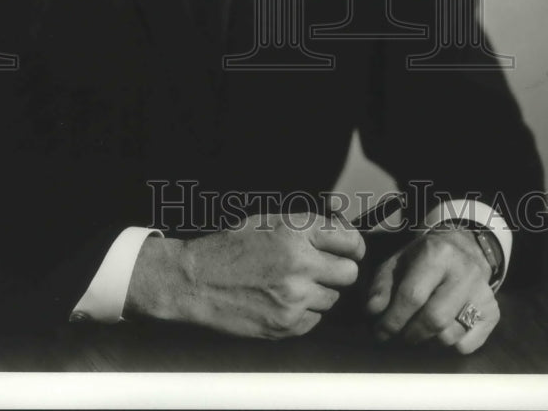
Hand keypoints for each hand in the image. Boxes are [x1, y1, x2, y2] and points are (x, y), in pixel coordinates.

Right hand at [126, 212, 364, 338]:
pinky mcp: (285, 326)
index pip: (350, 242)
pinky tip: (281, 301)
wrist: (195, 281)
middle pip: (349, 274)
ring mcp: (293, 298)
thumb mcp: (267, 222)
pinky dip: (303, 313)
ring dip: (319, 292)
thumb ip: (306, 226)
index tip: (350, 251)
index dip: (353, 247)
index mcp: (295, 233)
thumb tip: (341, 233)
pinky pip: (314, 320)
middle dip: (339, 270)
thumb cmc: (230, 247)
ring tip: (292, 284)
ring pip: (332, 299)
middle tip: (322, 269)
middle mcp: (299, 265)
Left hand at [366, 228, 498, 354]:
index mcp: (437, 254)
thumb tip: (373, 311)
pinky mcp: (493, 311)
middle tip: (398, 336)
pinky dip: (450, 346)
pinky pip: (469, 344)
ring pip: (451, 336)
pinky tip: (440, 333)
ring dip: (428, 342)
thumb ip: (382, 284)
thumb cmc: (425, 257)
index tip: (380, 333)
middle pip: (434, 319)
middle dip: (410, 334)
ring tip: (418, 333)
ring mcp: (483, 293)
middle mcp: (464, 272)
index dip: (393, 319)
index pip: (412, 296)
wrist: (464, 248)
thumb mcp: (399, 261)